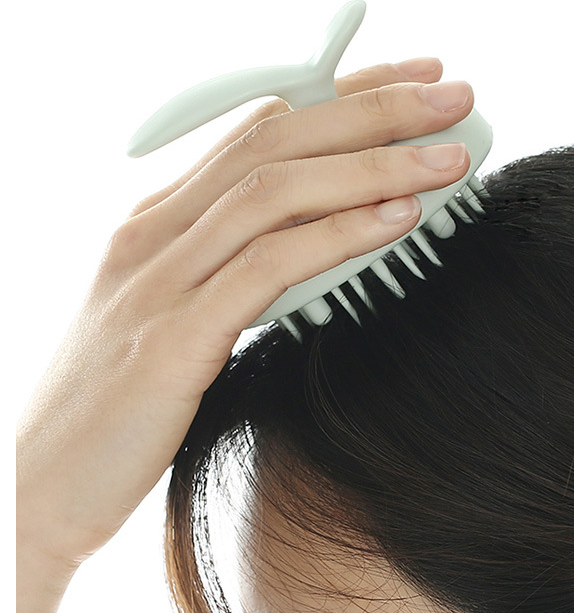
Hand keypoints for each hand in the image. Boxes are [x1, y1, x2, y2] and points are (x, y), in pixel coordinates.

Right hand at [16, 58, 473, 567]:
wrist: (39, 486)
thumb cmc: (118, 405)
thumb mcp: (178, 316)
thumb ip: (238, 272)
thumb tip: (320, 246)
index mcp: (159, 222)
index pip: (260, 128)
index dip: (343, 96)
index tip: (413, 84)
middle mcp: (155, 233)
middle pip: (275, 139)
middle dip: (372, 110)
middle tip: (451, 96)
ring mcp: (158, 281)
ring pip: (274, 191)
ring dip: (371, 166)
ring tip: (448, 157)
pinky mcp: (170, 340)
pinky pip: (265, 268)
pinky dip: (335, 237)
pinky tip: (396, 222)